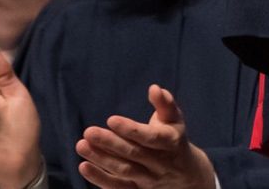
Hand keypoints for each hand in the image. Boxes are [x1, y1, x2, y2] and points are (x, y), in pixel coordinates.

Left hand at [73, 84, 215, 188]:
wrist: (186, 176)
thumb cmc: (174, 139)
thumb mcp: (174, 120)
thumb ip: (165, 103)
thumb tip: (154, 88)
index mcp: (170, 142)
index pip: (150, 137)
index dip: (131, 130)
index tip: (111, 120)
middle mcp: (160, 163)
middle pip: (133, 154)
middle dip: (110, 143)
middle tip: (88, 132)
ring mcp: (148, 180)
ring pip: (124, 171)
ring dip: (101, 159)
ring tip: (82, 145)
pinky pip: (118, 188)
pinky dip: (100, 179)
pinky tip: (84, 166)